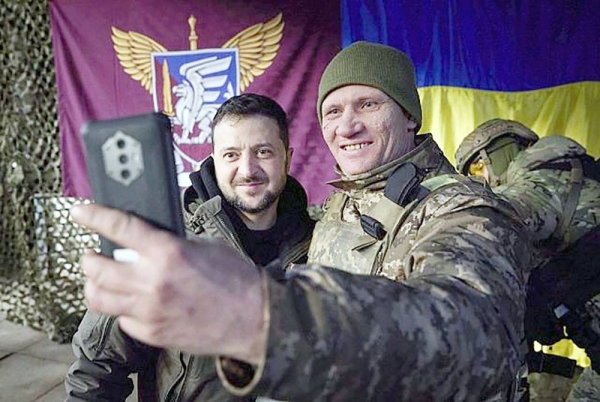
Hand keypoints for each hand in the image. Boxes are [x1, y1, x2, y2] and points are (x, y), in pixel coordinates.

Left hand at [70, 204, 265, 363]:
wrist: (254, 318)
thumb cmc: (237, 280)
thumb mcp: (205, 247)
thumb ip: (172, 244)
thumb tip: (149, 242)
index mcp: (168, 253)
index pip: (118, 228)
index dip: (94, 216)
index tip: (81, 213)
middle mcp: (153, 282)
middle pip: (97, 267)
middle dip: (90, 257)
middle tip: (94, 253)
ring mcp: (149, 310)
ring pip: (99, 297)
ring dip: (95, 284)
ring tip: (102, 278)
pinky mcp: (152, 333)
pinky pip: (122, 318)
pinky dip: (123, 308)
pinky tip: (133, 301)